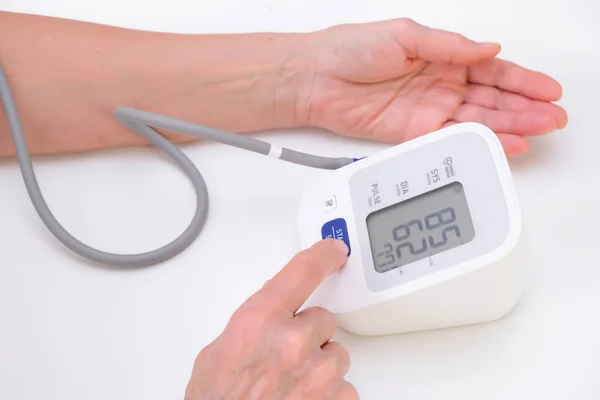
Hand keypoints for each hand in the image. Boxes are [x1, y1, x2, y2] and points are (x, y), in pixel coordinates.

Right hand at [185, 239, 356, 399]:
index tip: (335, 248)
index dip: (324, 254)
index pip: (302, 270)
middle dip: (309, 336)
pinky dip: (330, 395)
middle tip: (286, 358)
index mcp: (259, 320)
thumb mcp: (217, 357)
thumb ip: (249, 330)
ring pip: (336, 354)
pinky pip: (345, 387)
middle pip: (323, 319)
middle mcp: (293, 340)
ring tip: (291, 388)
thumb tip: (265, 327)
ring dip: (320, 367)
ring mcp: (318, 371)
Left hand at [297, 18, 567, 155]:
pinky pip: (450, 139)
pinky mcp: (411, 134)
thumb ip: (449, 47)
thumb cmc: (350, 49)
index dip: (521, 80)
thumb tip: (489, 49)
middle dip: (524, 107)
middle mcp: (439, 85)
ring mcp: (427, 111)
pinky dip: (476, 142)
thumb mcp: (405, 35)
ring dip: (508, 127)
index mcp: (441, 57)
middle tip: (552, 117)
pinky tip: (500, 144)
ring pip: (477, 121)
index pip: (491, 70)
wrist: (316, 78)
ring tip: (537, 131)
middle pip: (491, 99)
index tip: (547, 89)